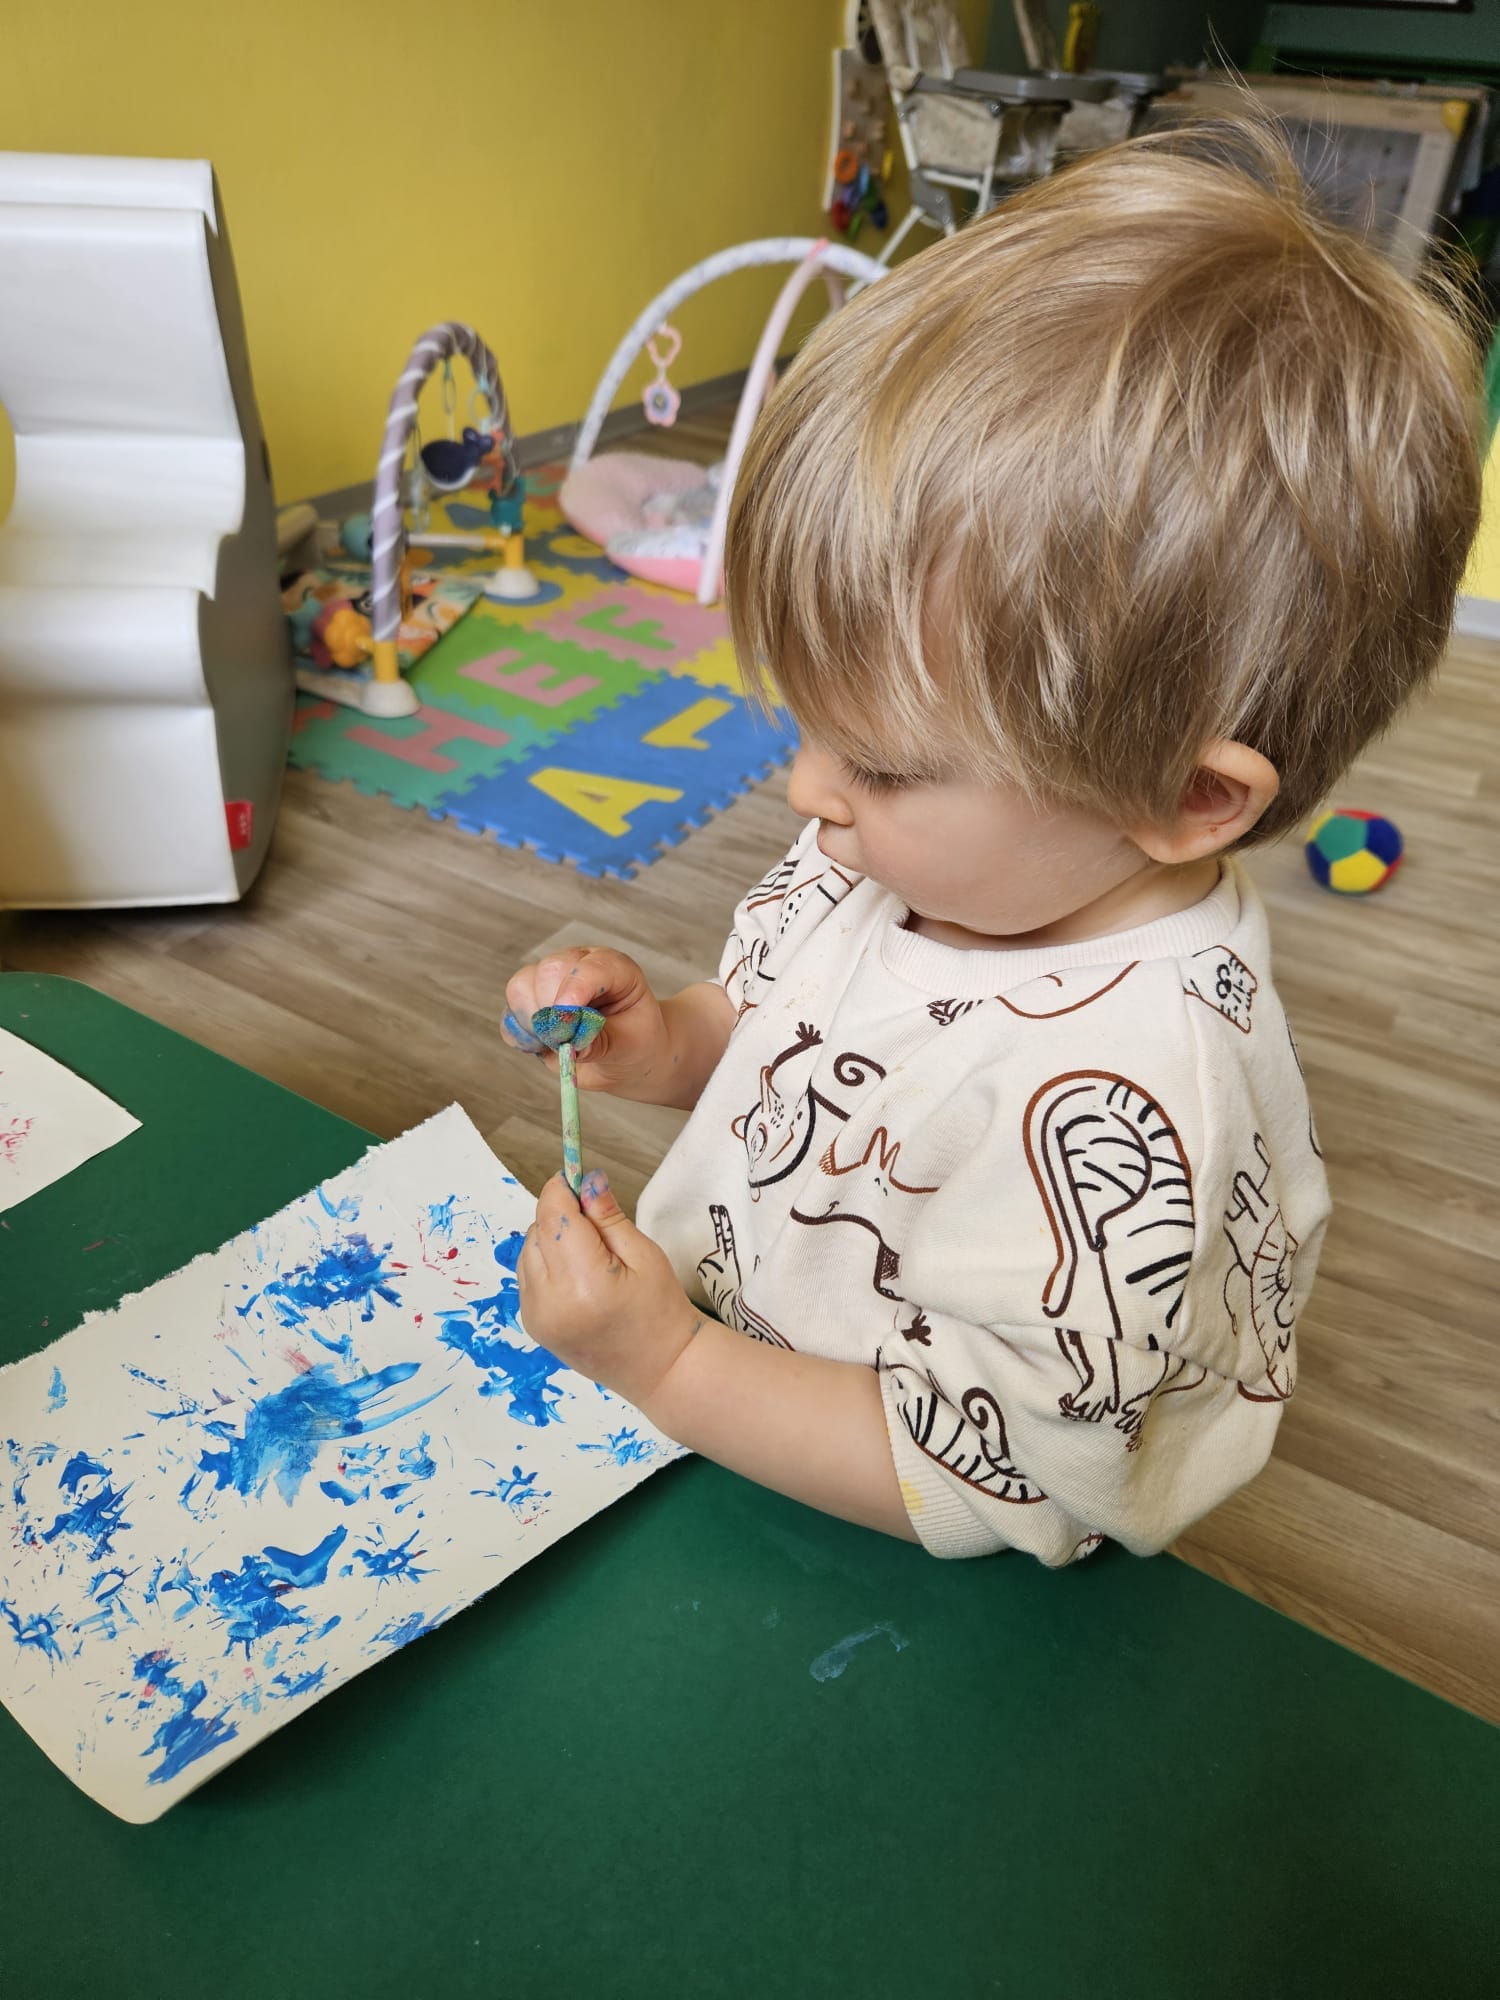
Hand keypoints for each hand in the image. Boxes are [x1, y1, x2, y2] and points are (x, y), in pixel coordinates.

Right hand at [501, 949, 735, 1109]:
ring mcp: (551, 980)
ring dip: (533, 1023)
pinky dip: (520, 1035)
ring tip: (558, 1045)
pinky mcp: (530, 1001)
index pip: (589, 967)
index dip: (575, 991)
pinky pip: (510, 1013)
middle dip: (552, 1012)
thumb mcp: (630, 1045)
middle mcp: (579, 965)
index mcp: (614, 968)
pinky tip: (542, 1046)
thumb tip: (572, 1044)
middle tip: (567, 1044)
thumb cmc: (635, 1043)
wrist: (627, 1055)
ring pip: (521, 986)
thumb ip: (602, 1042)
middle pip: (549, 971)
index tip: (568, 1023)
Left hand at [517, 1170, 703, 1407]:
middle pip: (537, 1231)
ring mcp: (536, 1317)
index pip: (553, 1217)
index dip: (561, 1190)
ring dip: (550, 1239)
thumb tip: (585, 1180)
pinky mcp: (532, 1325)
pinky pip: (528, 1276)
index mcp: (583, 1283)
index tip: (576, 1177)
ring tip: (588, 1254)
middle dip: (559, 1216)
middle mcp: (550, 1301)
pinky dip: (545, 1264)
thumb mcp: (645, 1255)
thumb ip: (608, 1217)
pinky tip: (575, 1275)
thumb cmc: (661, 1310)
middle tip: (595, 1223)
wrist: (660, 1369)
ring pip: (528, 1252)